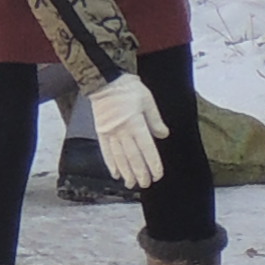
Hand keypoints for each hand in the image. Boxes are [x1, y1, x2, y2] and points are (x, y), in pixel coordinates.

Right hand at [85, 69, 165, 189]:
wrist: (104, 81)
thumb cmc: (128, 88)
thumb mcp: (147, 100)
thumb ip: (155, 120)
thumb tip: (163, 135)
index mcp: (135, 124)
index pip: (147, 149)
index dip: (153, 164)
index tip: (158, 175)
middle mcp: (122, 131)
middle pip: (133, 157)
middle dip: (140, 173)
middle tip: (146, 184)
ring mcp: (110, 133)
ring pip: (119, 158)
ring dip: (126, 172)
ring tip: (131, 184)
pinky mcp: (101, 132)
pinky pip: (106, 152)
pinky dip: (111, 164)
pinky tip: (116, 173)